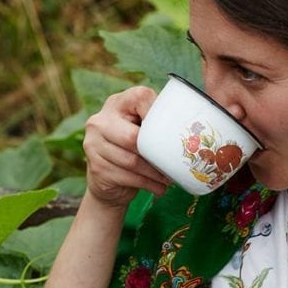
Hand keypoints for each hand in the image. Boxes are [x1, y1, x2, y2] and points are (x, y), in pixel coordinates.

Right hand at [82, 86, 171, 206]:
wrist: (108, 181)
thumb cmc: (134, 149)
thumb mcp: (143, 130)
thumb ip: (158, 124)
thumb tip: (193, 134)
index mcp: (116, 104)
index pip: (140, 98)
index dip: (159, 114)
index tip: (173, 130)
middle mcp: (99, 121)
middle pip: (133, 137)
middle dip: (157, 153)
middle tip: (175, 163)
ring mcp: (93, 145)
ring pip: (132, 161)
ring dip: (156, 173)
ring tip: (170, 179)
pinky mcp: (96, 168)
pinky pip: (128, 177)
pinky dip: (149, 185)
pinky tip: (159, 188)